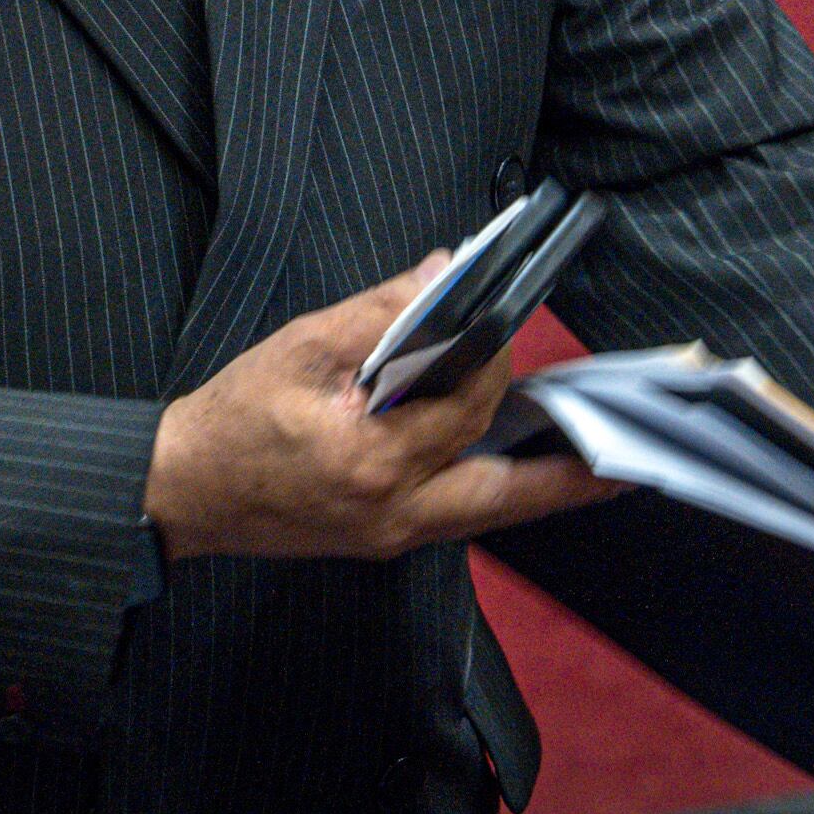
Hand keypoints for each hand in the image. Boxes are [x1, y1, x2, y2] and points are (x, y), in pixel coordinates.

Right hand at [145, 257, 620, 561]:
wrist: (182, 492)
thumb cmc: (232, 417)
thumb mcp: (301, 346)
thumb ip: (382, 312)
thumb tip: (445, 274)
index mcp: (372, 459)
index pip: (468, 402)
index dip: (498, 356)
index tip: (516, 319)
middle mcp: (396, 511)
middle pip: (511, 491)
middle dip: (572, 467)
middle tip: (632, 450)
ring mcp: (395, 535)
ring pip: (496, 513)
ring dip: (549, 485)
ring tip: (605, 463)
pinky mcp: (388, 540)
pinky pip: (464, 514)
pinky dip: (502, 489)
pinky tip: (527, 461)